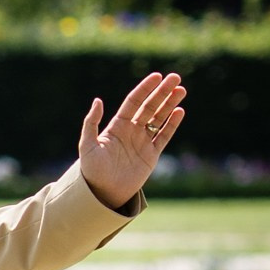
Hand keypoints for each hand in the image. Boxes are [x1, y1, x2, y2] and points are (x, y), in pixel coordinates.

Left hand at [78, 70, 185, 208]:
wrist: (102, 193)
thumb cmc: (92, 169)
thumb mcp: (87, 145)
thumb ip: (91, 123)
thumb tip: (98, 100)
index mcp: (117, 126)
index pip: (134, 102)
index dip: (145, 89)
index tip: (157, 76)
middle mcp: (131, 130)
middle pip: (150, 107)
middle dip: (162, 92)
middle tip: (175, 78)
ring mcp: (142, 142)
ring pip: (159, 118)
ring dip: (170, 104)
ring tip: (181, 90)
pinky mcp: (151, 155)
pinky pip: (164, 136)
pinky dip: (172, 124)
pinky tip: (179, 111)